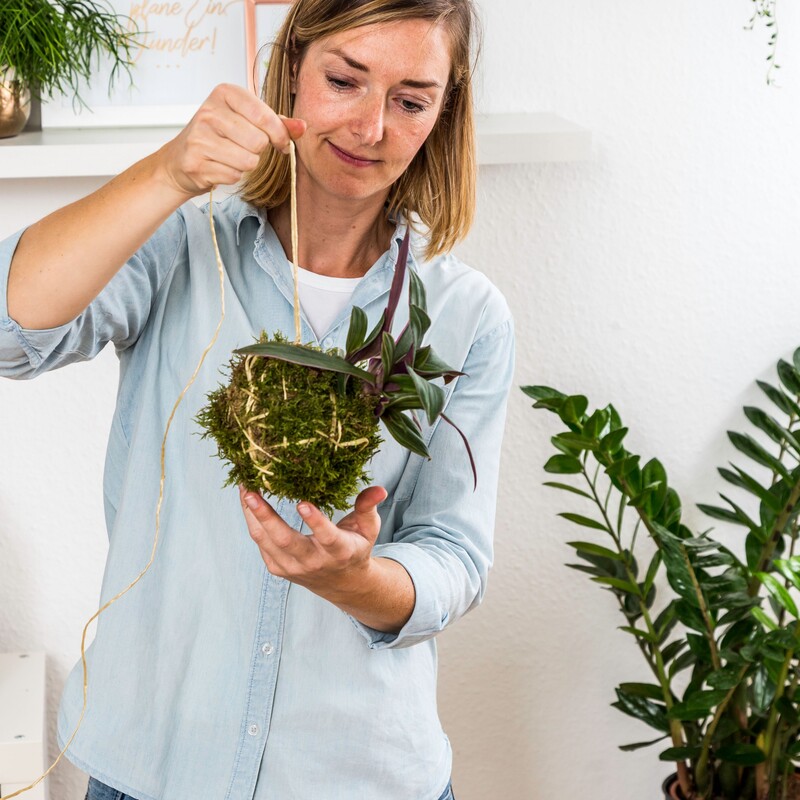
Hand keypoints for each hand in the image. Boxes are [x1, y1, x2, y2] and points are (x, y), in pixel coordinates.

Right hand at [155, 83, 306, 197]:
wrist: (179, 160)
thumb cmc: (219, 136)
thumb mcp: (247, 121)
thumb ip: (277, 123)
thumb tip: (303, 127)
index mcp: (225, 93)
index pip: (265, 116)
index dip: (280, 135)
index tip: (281, 143)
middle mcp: (209, 111)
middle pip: (258, 142)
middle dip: (259, 151)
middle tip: (246, 148)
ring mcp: (200, 137)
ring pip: (248, 161)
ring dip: (246, 165)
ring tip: (231, 157)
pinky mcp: (195, 162)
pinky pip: (234, 175)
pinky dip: (232, 176)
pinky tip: (219, 166)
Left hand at [239, 485, 388, 593]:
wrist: (342, 583)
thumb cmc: (355, 547)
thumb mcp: (368, 528)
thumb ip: (368, 508)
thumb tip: (379, 489)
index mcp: (339, 551)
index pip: (327, 538)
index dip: (315, 522)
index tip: (302, 502)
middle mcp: (313, 562)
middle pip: (285, 540)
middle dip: (266, 516)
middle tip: (251, 492)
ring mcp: (292, 567)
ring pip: (265, 541)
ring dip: (252, 514)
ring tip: (244, 488)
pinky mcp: (277, 568)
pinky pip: (260, 542)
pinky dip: (251, 521)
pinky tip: (247, 500)